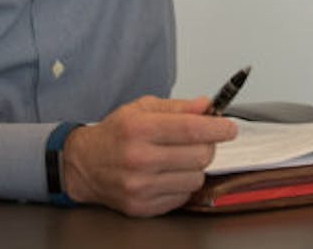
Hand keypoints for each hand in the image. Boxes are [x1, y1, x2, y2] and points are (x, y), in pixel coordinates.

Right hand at [61, 95, 236, 215]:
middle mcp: (139, 158)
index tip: (229, 128)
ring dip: (195, 167)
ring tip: (179, 158)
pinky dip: (183, 184)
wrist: (84, 164)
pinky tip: (168, 174)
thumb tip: (207, 106)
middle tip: (200, 140)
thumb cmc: (115, 133)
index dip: (217, 128)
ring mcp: (140, 186)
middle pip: (199, 155)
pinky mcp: (142, 206)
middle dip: (207, 145)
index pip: (191, 129)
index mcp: (139, 128)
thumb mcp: (143, 108)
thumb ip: (178, 107)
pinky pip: (183, 196)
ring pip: (195, 178)